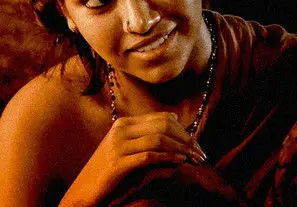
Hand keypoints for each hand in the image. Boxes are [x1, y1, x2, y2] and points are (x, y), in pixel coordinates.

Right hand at [59, 112, 206, 206]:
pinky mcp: (117, 163)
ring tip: (194, 159)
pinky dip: (168, 158)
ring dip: (182, 149)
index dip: (184, 130)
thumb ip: (147, 134)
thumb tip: (176, 118)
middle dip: (187, 139)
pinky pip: (150, 156)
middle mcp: (121, 130)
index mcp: (124, 123)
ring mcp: (118, 145)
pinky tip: (180, 162)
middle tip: (200, 153)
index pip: (163, 118)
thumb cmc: (109, 173)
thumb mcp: (127, 148)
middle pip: (164, 126)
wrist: (82, 193)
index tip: (196, 144)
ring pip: (160, 139)